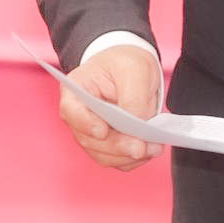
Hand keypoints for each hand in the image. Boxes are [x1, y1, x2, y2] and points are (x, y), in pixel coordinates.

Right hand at [59, 46, 164, 170]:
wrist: (131, 68)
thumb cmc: (126, 62)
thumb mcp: (134, 68)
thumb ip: (134, 97)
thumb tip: (138, 125)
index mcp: (76, 90)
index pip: (71, 110)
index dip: (85, 123)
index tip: (103, 131)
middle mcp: (79, 116)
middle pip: (89, 140)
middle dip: (117, 146)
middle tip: (141, 148)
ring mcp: (91, 133)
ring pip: (103, 154)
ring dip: (127, 156)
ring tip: (152, 148)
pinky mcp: (107, 144)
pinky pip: (116, 159)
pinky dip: (132, 159)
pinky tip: (149, 150)